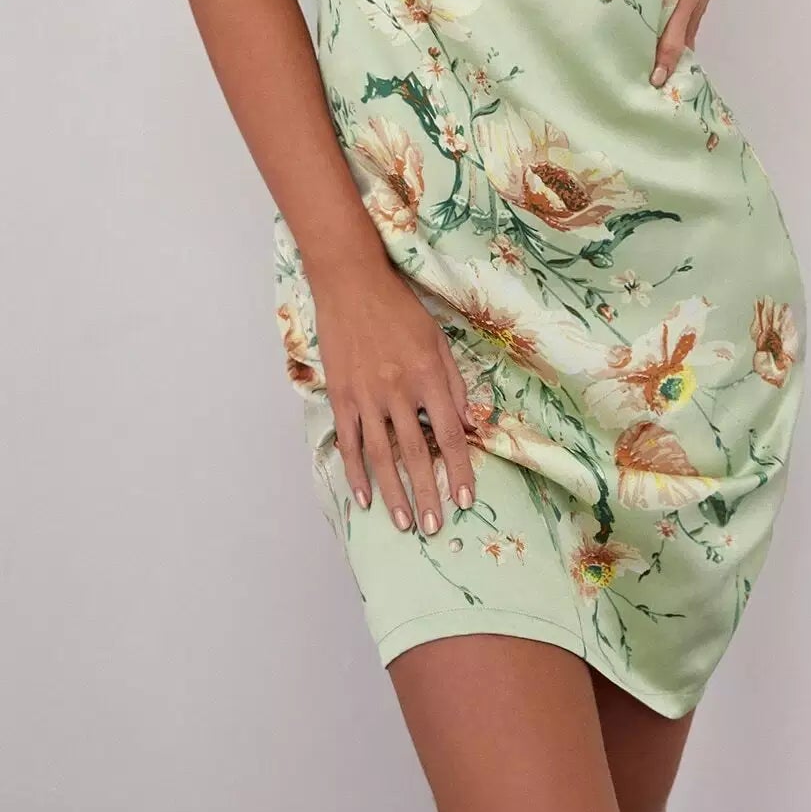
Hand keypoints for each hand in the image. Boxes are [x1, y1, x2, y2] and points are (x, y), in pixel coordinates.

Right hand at [311, 259, 476, 535]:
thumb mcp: (437, 338)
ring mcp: (366, 396)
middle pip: (417, 453)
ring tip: (403, 523)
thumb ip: (453, 382)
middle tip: (435, 527)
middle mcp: (398, 390)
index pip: (450, 433)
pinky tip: (364, 498)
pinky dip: (355, 473)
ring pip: (381, 456)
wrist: (351, 283)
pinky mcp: (341, 396)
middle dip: (428, 494)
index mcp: (428, 376)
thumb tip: (469, 423)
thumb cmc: (400, 308)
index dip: (460, 469)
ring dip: (393, 493)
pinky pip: (349, 442)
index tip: (466, 498)